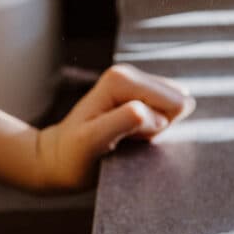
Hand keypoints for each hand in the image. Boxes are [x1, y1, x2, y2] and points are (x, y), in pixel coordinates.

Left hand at [33, 64, 194, 190]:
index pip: (172, 103)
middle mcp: (129, 73)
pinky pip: (165, 113)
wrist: (57, 159)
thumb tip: (150, 111)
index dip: (156, 128)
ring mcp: (134, 84)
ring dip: (155, 130)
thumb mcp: (94, 141)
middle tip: (126, 140)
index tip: (128, 138)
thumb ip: (123, 122)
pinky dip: (153, 130)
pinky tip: (130, 137)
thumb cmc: (73, 156)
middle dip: (157, 127)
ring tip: (126, 139)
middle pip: (175, 103)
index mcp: (121, 79)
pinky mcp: (138, 95)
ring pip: (172, 109)